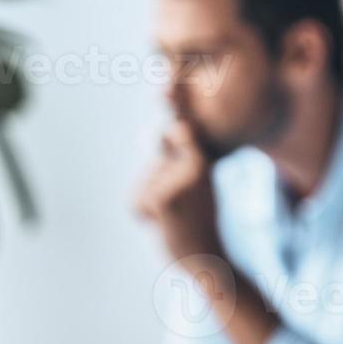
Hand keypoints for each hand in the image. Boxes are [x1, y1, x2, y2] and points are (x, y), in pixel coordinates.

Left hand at [135, 119, 222, 262]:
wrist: (208, 259)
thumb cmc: (199, 222)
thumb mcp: (195, 184)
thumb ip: (178, 158)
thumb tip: (162, 131)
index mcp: (203, 160)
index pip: (180, 129)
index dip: (171, 111)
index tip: (168, 84)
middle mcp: (193, 166)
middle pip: (152, 165)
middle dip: (154, 187)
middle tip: (180, 209)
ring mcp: (178, 181)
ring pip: (141, 185)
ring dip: (148, 205)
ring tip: (173, 218)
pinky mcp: (162, 199)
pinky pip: (135, 201)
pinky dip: (141, 216)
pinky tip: (163, 225)